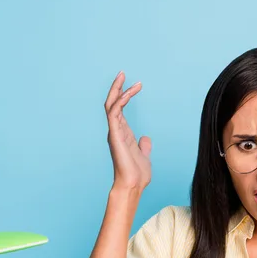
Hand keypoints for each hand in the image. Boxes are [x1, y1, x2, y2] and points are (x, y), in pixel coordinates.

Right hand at [105, 71, 151, 190]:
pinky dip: (120, 101)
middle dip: (117, 87)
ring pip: (111, 105)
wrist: (133, 184)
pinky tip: (128, 93)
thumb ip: (144, 145)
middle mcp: (116, 130)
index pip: (120, 109)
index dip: (125, 95)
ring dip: (117, 90)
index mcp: (122, 133)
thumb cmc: (137, 174)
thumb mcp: (144, 155)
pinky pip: (114, 113)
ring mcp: (114, 132)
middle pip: (112, 103)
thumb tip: (146, 138)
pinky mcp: (115, 135)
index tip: (134, 84)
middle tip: (122, 73)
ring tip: (124, 77)